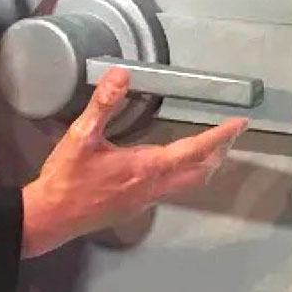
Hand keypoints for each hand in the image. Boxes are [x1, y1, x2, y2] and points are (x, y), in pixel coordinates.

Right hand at [20, 67, 247, 258]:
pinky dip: (187, 173)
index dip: (219, 137)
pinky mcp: (136, 206)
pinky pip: (173, 188)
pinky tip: (174, 164)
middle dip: (220, 152)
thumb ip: (103, 104)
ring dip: (205, 164)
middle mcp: (154, 186)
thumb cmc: (67, 177)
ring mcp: (146, 200)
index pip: (193, 151)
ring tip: (212, 146)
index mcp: (146, 167)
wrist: (51, 217)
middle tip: (231, 133)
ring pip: (189, 183)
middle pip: (200, 172)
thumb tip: (122, 73)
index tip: (239, 124)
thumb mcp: (81, 135)